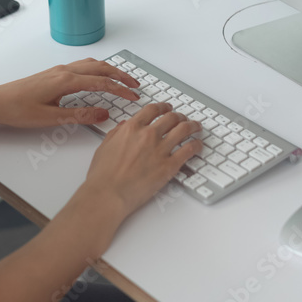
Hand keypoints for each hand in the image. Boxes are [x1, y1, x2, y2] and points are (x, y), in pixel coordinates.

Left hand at [0, 58, 140, 128]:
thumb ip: (79, 116)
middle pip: (100, 68)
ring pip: (91, 64)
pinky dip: (97, 69)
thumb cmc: (18, 110)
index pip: (101, 82)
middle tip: (136, 85)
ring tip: (122, 79)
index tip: (134, 96)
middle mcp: (64, 71)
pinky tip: (98, 76)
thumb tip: (103, 114)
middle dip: (120, 75)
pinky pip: (82, 66)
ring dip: (109, 70)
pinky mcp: (54, 73)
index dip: (120, 89)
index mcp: (65, 81)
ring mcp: (58, 70)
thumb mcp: (50, 118)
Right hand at [83, 103, 202, 217]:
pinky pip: (189, 150)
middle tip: (183, 118)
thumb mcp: (105, 146)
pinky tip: (198, 145)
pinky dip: (196, 145)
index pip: (153, 110)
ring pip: (184, 130)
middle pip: (171, 117)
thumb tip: (124, 126)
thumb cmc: (103, 175)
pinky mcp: (169, 166)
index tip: (167, 108)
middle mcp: (148, 135)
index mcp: (132, 128)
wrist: (108, 194)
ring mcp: (160, 150)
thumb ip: (117, 133)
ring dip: (192, 126)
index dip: (163, 106)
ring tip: (196, 127)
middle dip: (179, 116)